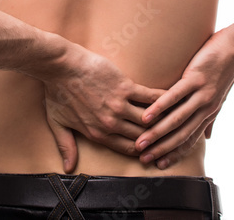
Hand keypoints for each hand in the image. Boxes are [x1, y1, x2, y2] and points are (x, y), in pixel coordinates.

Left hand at [42, 44, 165, 172]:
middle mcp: (110, 123)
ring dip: (163, 120)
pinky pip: (149, 98)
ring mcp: (118, 106)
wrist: (59, 66)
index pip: (126, 149)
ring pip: (149, 120)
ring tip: (177, 118)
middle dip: (156, 138)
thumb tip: (68, 167)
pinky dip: (162, 100)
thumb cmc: (56, 92)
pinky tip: (172, 99)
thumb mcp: (57, 123)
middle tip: (171, 135)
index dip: (142, 150)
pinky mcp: (124, 87)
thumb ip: (66, 146)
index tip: (153, 148)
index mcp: (97, 133)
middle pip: (141, 137)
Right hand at [134, 27, 233, 168]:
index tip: (160, 163)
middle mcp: (206, 108)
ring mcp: (202, 94)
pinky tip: (147, 115)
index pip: (190, 139)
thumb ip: (211, 118)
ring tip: (141, 141)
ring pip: (177, 119)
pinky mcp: (196, 79)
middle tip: (144, 158)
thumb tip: (208, 137)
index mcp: (209, 113)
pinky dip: (160, 107)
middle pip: (182, 134)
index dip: (175, 153)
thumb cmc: (225, 68)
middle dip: (162, 149)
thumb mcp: (220, 98)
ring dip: (157, 133)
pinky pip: (175, 96)